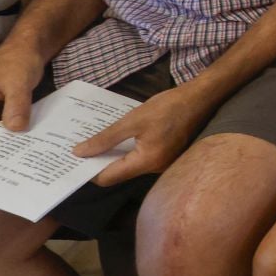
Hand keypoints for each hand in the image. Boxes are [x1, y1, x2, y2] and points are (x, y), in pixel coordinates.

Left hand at [76, 84, 213, 186]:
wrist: (201, 98)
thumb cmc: (169, 107)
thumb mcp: (134, 119)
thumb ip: (106, 138)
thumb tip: (79, 153)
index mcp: (146, 162)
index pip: (109, 177)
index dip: (89, 171)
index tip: (74, 159)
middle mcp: (154, 169)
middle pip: (119, 174)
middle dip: (99, 162)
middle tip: (81, 149)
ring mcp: (162, 164)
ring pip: (129, 166)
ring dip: (113, 155)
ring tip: (97, 142)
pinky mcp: (166, 156)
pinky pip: (140, 159)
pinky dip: (127, 151)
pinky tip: (118, 139)